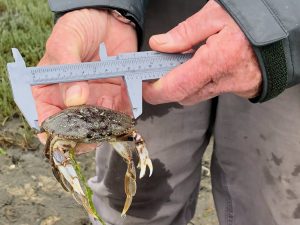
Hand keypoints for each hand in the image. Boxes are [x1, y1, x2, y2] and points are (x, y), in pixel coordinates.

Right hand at [33, 9, 136, 125]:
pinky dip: (125, 113)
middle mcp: (73, 99)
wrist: (108, 17)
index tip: (69, 137)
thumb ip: (67, 69)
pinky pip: (121, 111)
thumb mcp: (65, 41)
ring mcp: (96, 98)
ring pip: (101, 124)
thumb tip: (74, 99)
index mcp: (51, 90)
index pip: (48, 119)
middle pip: (77, 128)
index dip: (57, 133)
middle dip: (87, 132)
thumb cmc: (79, 26)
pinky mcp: (116, 94)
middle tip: (97, 130)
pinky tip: (126, 106)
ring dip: (108, 124)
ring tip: (112, 111)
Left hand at [143, 0, 261, 104]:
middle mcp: (224, 80)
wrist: (281, 33)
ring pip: (195, 96)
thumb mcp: (214, 16)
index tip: (143, 85)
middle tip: (160, 70)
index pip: (177, 86)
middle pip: (183, 96)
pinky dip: (198, 85)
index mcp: (217, 60)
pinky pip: (209, 93)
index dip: (155, 90)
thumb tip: (160, 45)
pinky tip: (201, 69)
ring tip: (184, 64)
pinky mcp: (237, 91)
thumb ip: (184, 32)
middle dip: (167, 86)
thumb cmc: (251, 21)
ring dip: (183, 85)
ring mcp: (232, 89)